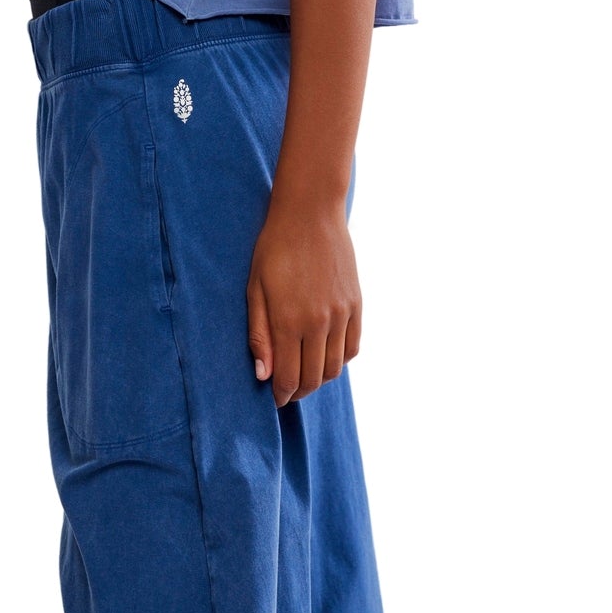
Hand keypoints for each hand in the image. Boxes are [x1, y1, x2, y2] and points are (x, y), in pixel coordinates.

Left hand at [245, 197, 361, 408]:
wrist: (310, 214)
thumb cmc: (274, 248)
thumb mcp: (255, 288)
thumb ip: (259, 334)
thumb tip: (262, 375)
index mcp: (289, 320)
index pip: (288, 377)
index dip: (281, 394)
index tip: (274, 398)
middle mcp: (319, 323)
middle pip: (313, 378)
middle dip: (298, 391)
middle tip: (286, 390)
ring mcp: (342, 315)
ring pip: (335, 368)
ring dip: (319, 378)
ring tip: (304, 373)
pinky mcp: (356, 305)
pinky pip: (352, 347)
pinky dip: (339, 360)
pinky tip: (324, 354)